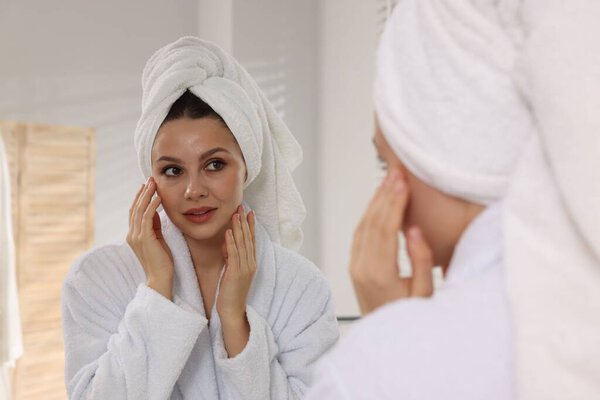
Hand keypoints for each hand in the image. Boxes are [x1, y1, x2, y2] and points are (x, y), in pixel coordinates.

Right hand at [126, 177, 173, 299]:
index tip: (147, 186)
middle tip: (150, 179)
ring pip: (139, 210)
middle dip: (142, 192)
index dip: (140, 198)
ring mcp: (136, 237)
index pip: (134, 212)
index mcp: (133, 235)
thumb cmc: (162, 261)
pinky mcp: (144, 239)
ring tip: (153, 183)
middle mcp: (131, 235)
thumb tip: (156, 212)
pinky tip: (158, 197)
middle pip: (135, 208)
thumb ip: (154, 226)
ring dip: (147, 195)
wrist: (160, 279)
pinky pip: (146, 218)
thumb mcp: (158, 239)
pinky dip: (152, 206)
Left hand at [217, 205, 255, 356]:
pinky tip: (229, 231)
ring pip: (242, 243)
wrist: (232, 312)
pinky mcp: (236, 273)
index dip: (250, 226)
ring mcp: (245, 268)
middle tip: (243, 207)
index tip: (249, 212)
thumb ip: (232, 258)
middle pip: (248, 239)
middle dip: (245, 222)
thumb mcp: (232, 272)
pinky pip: (234, 253)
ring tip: (236, 214)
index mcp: (251, 264)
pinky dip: (232, 241)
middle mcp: (250, 264)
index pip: (251, 241)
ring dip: (239, 227)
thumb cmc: (230, 294)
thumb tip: (227, 244)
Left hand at [350, 168, 434, 314]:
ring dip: (375, 201)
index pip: (385, 228)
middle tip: (396, 172)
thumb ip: (421, 261)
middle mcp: (362, 267)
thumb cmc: (410, 317)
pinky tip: (379, 202)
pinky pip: (359, 234)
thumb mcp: (424, 294)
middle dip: (384, 194)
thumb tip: (412, 230)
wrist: (386, 340)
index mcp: (380, 273)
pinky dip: (369, 214)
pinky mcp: (354, 266)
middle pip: (371, 222)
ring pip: (362, 225)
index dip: (394, 202)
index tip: (402, 181)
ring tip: (389, 181)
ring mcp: (355, 266)